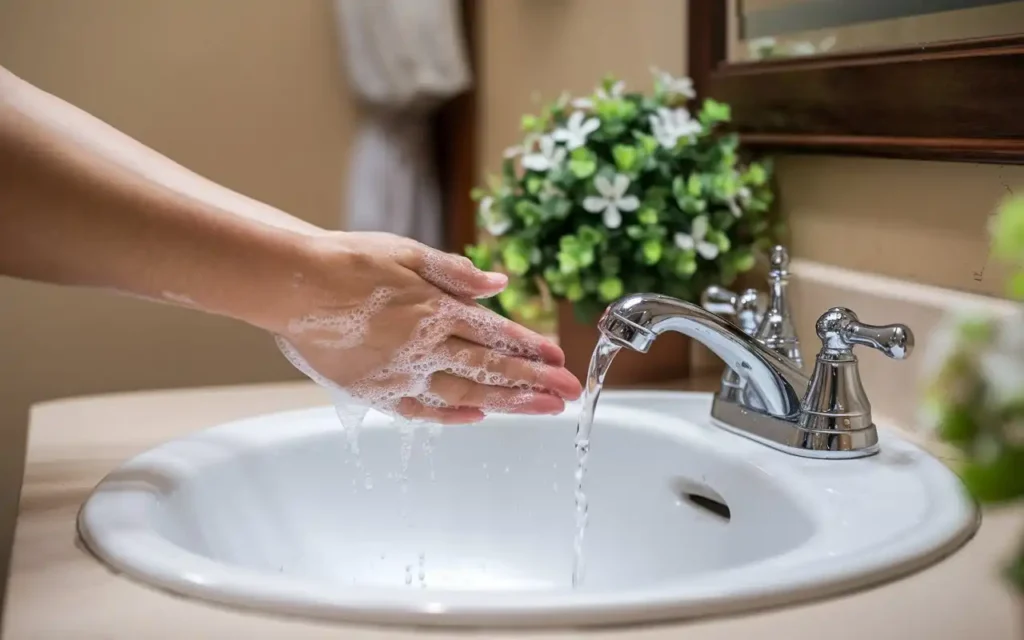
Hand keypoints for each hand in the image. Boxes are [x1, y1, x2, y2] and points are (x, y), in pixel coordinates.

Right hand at [273, 232, 581, 422]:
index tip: (560, 359)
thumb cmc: (349, 262)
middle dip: (533, 382)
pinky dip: (452, 414)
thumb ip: (456, 273)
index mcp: (435, 308)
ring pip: (464, 391)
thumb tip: (500, 283)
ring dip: (506, 402)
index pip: (495, 332)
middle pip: (489, 367)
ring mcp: (400, 371)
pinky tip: (479, 416)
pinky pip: (421, 409)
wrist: (293, 285)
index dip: (530, 347)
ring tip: (541, 410)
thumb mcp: (407, 253)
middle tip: (568, 395)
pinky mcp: (376, 390)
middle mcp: (423, 344)